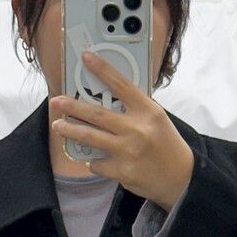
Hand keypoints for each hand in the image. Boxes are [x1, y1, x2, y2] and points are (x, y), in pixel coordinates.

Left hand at [49, 51, 194, 210]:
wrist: (180, 178)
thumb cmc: (166, 145)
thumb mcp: (156, 120)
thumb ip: (135, 109)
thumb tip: (105, 99)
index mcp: (148, 111)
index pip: (121, 85)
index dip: (102, 69)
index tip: (86, 58)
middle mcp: (137, 129)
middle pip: (96, 114)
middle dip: (72, 106)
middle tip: (56, 101)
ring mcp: (128, 151)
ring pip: (90, 137)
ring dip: (70, 130)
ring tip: (58, 126)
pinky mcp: (122, 171)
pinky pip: (97, 163)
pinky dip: (94, 161)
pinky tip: (98, 159)